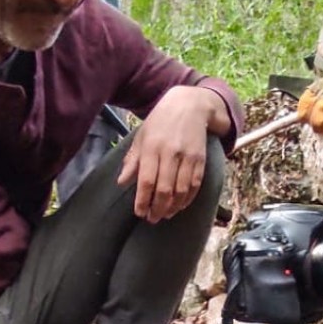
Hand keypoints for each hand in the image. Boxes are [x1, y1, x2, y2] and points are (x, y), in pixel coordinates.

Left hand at [117, 85, 226, 222]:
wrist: (190, 105)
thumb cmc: (161, 121)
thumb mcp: (142, 136)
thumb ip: (132, 160)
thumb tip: (122, 182)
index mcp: (152, 147)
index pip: (146, 181)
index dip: (143, 201)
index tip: (140, 213)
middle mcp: (170, 153)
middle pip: (164, 189)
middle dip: (158, 208)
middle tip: (152, 218)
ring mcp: (187, 156)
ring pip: (181, 190)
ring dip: (173, 207)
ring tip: (165, 214)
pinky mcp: (200, 159)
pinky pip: (195, 185)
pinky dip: (188, 199)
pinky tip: (180, 205)